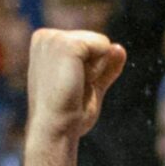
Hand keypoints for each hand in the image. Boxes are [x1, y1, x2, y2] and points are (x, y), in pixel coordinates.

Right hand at [26, 28, 127, 143]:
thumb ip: (104, 68)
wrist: (55, 129)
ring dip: (97, 70)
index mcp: (45, 44)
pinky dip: (98, 69)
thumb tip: (119, 48)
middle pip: (96, 41)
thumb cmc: (67, 114)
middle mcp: (46, 36)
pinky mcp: (66, 43)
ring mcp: (54, 38)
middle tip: (73, 89)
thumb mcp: (90, 87)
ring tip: (74, 85)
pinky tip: (78, 81)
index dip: (89, 69)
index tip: (70, 87)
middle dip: (94, 68)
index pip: (87, 45)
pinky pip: (103, 46)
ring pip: (102, 43)